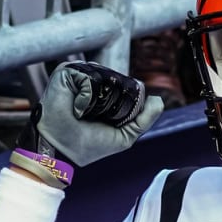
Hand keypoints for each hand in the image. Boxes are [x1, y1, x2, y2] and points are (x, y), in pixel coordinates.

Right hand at [18, 61, 164, 168]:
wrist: (62, 149)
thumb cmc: (89, 145)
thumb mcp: (126, 135)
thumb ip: (145, 118)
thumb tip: (158, 99)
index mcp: (107, 96)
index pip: (130, 88)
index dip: (131, 102)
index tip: (115, 120)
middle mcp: (94, 83)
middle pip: (120, 80)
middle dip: (116, 100)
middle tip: (97, 118)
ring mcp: (80, 77)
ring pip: (106, 76)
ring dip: (100, 99)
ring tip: (85, 114)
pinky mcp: (65, 73)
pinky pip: (89, 76)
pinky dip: (86, 95)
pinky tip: (77, 108)